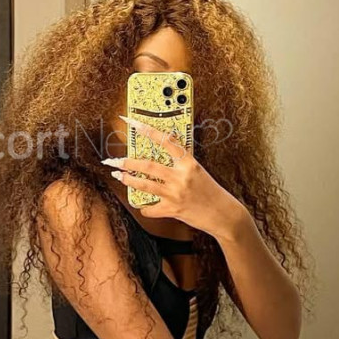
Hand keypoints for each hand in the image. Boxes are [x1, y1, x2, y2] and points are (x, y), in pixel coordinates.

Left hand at [103, 115, 243, 238]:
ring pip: (144, 184)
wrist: (224, 215)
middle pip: (148, 165)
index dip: (147, 130)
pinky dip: (144, 208)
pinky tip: (143, 206)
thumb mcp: (198, 171)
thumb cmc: (211, 192)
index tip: (132, 123)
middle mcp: (181, 177)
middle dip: (127, 162)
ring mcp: (175, 194)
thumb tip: (163, 153)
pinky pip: (151, 209)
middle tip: (114, 160)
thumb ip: (181, 163)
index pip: (165, 141)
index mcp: (189, 163)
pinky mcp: (173, 210)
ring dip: (128, 180)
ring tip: (118, 175)